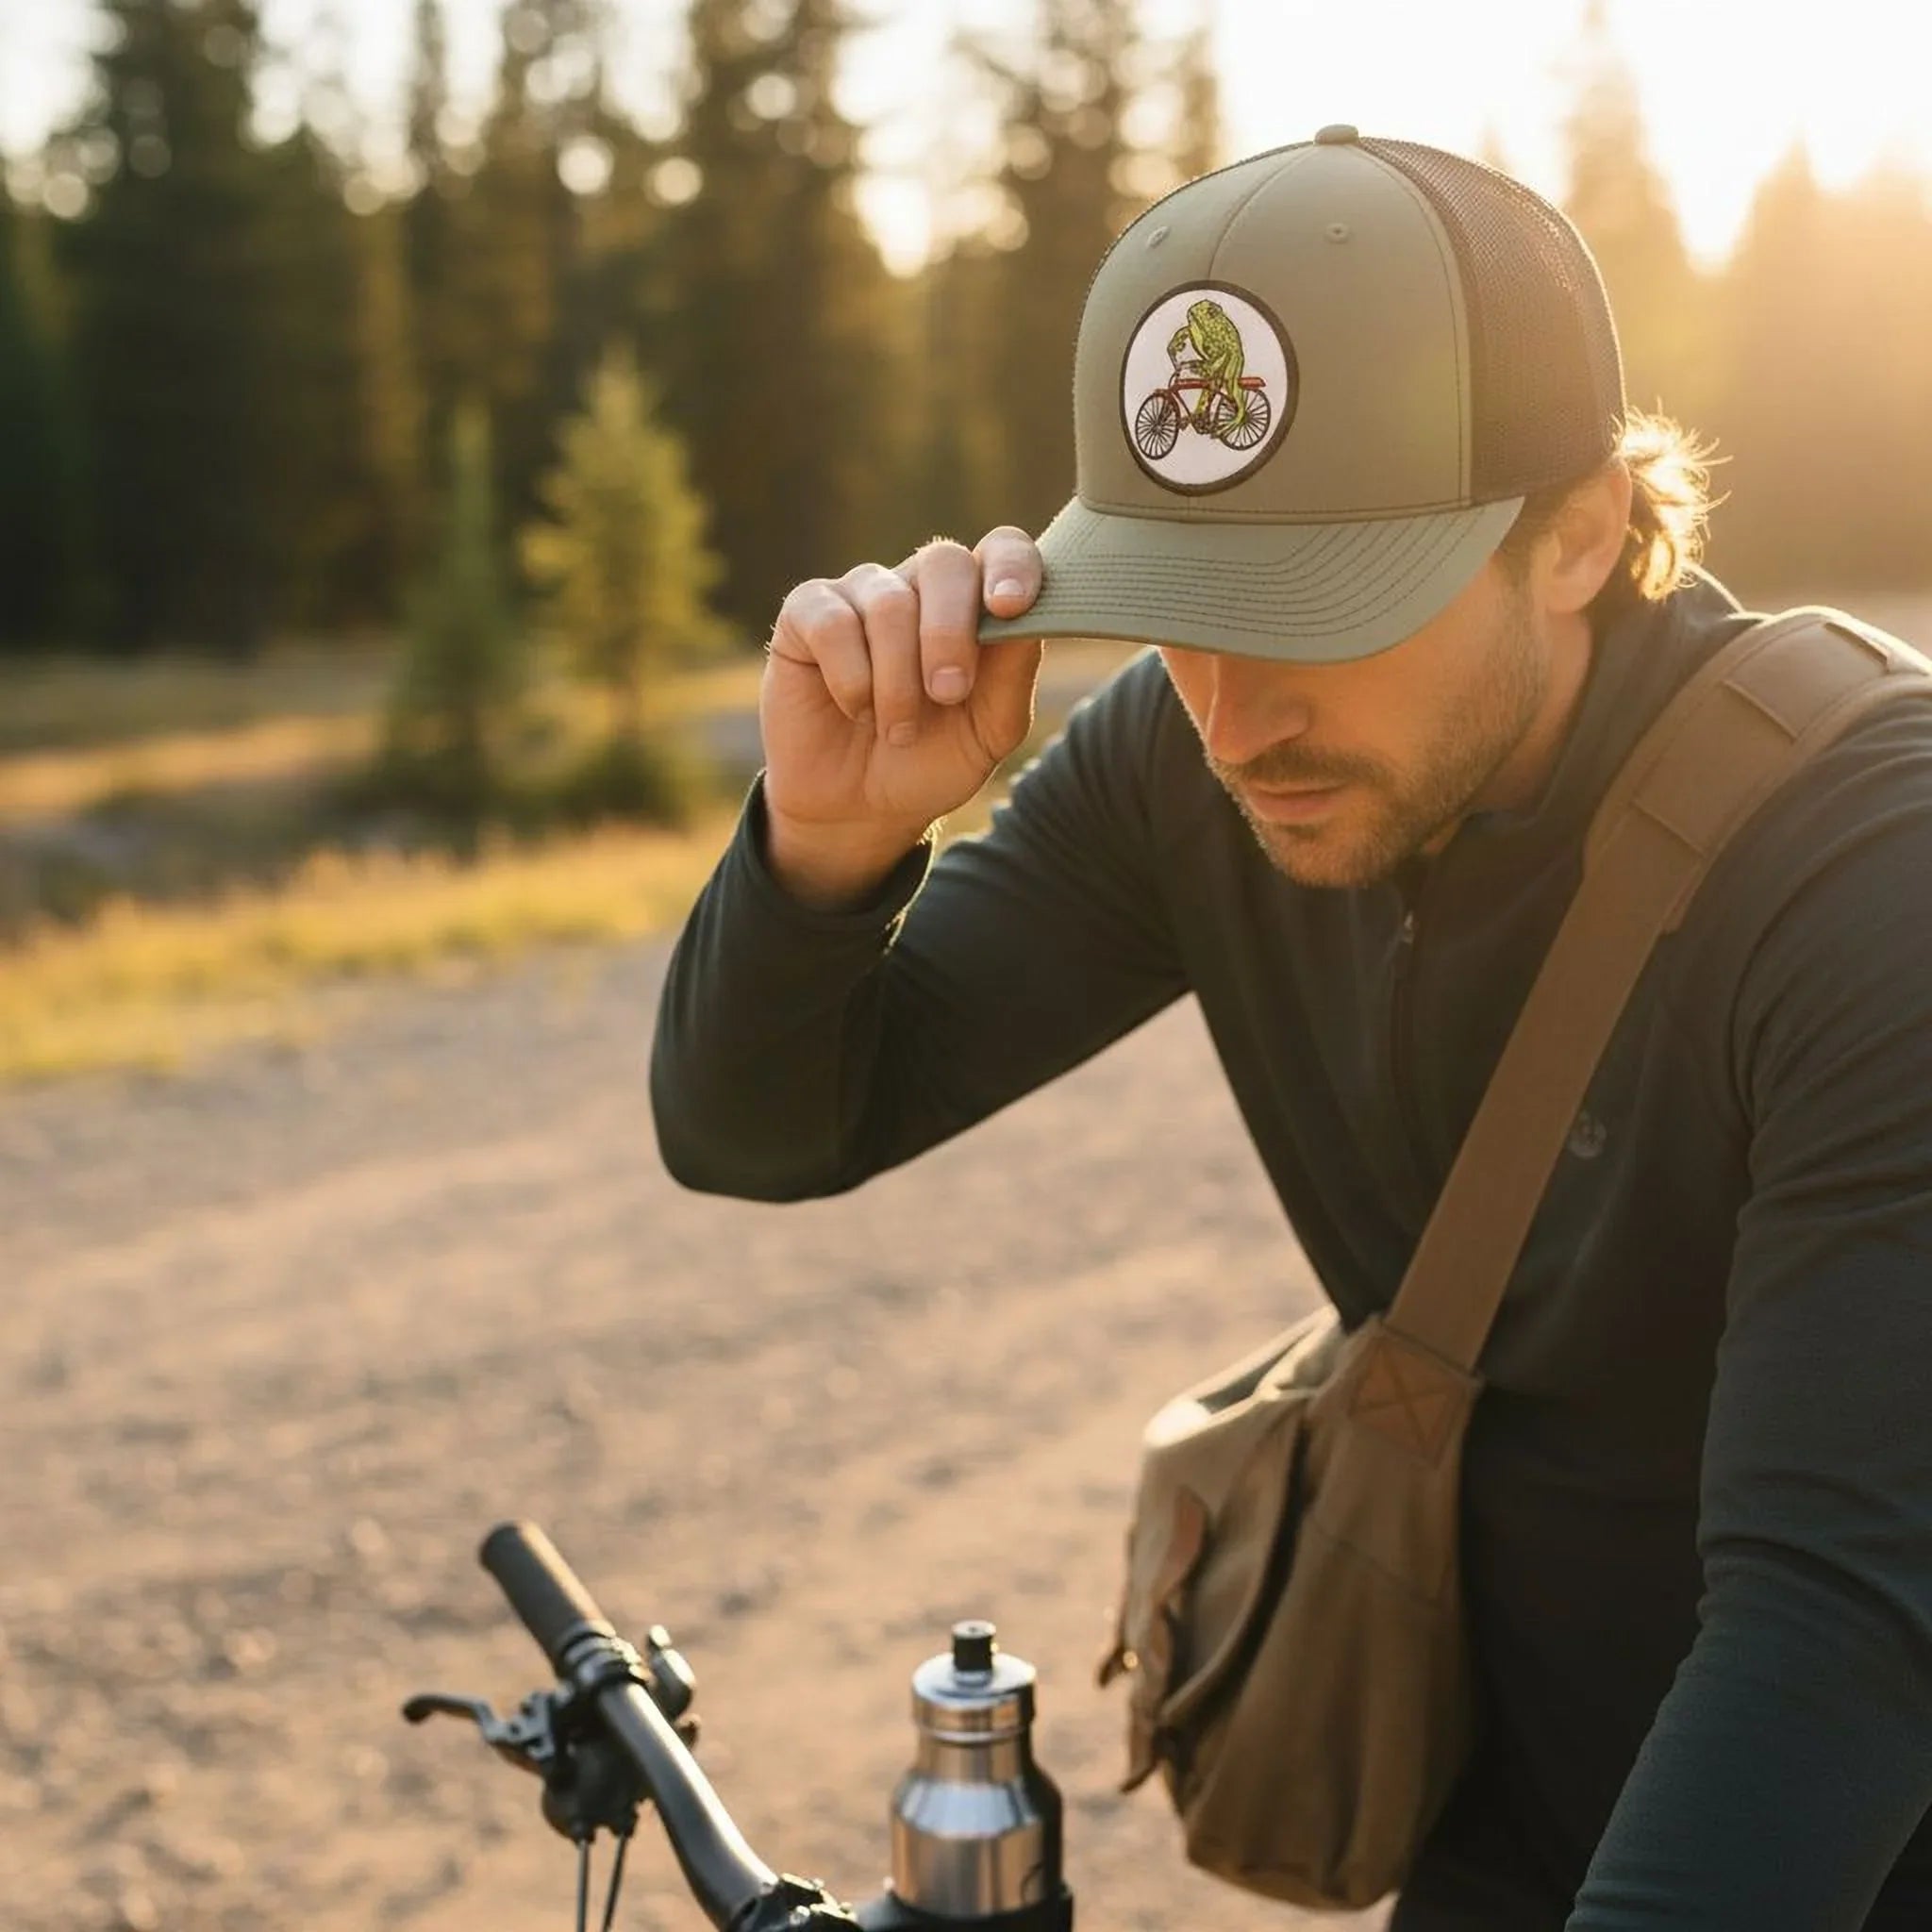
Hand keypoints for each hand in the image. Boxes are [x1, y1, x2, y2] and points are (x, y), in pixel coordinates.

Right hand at [760, 528, 1043, 905]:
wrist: (858, 809)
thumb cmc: (929, 762)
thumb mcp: (988, 734)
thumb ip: (1014, 677)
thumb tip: (1027, 620)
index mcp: (973, 605)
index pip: (1002, 549)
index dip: (1012, 566)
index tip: (1011, 608)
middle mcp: (918, 587)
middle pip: (944, 563)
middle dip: (951, 633)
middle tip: (947, 694)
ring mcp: (861, 594)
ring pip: (889, 605)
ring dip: (898, 681)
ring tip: (898, 730)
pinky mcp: (806, 613)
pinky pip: (833, 624)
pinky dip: (851, 678)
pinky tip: (854, 708)